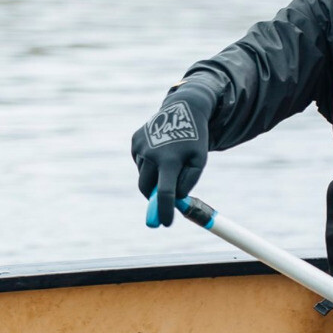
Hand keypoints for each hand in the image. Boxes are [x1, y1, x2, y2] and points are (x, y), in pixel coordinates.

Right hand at [131, 84, 214, 225]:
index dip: (164, 211)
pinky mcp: (134, 141)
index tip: (166, 224)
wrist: (184, 109)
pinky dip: (150, 163)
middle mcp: (151, 153)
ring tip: (170, 159)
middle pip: (146, 188)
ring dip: (155, 175)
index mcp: (169, 159)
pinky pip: (140, 163)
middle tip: (162, 205)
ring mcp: (139, 147)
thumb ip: (187, 182)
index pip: (164, 193)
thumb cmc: (195, 139)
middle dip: (152, 198)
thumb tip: (174, 200)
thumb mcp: (199, 160)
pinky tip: (161, 150)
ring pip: (144, 174)